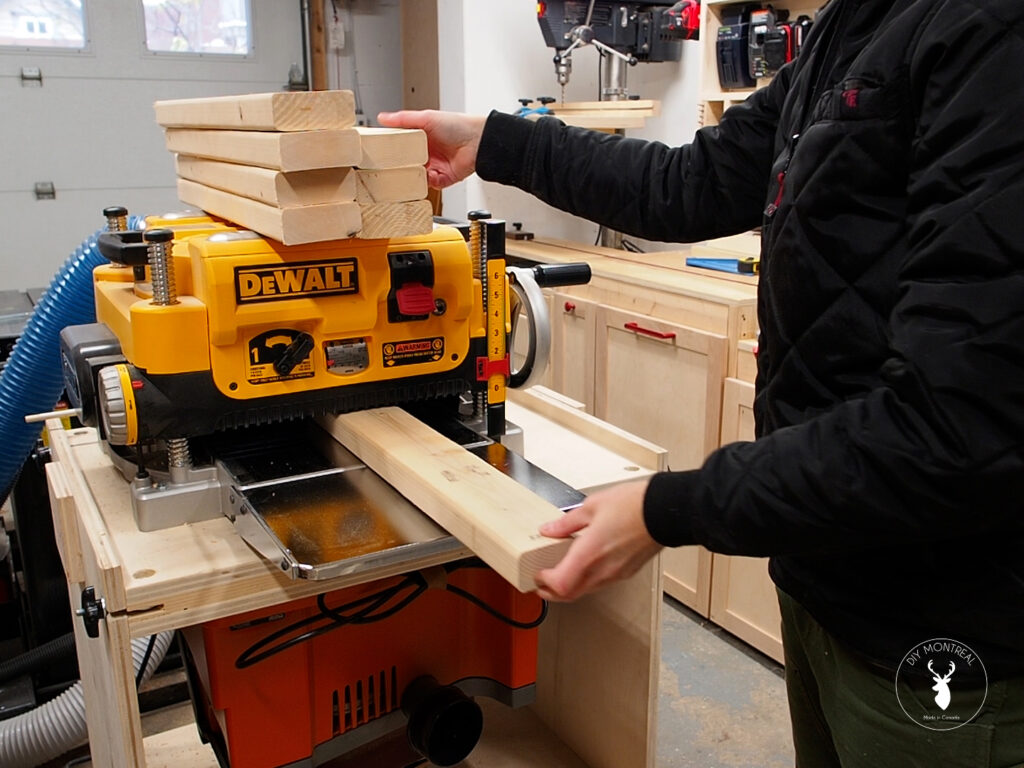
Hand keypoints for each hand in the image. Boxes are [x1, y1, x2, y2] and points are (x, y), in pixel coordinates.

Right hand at [377, 110, 486, 188]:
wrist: (478, 142)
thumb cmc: (457, 126)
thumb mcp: (426, 118)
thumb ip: (403, 120)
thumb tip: (383, 118)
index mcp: (421, 138)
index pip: (401, 146)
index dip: (392, 149)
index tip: (380, 152)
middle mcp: (427, 153)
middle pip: (407, 163)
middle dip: (399, 165)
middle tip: (390, 165)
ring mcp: (434, 166)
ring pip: (416, 175)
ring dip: (412, 174)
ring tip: (408, 170)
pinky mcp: (442, 178)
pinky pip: (429, 184)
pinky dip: (426, 181)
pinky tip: (427, 174)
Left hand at [535, 479, 662, 601]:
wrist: (665, 512)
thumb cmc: (634, 506)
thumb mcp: (592, 506)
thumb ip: (567, 523)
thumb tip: (550, 529)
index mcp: (590, 553)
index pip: (560, 584)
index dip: (544, 583)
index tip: (538, 573)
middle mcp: (602, 569)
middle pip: (570, 594)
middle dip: (552, 592)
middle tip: (542, 583)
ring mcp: (616, 573)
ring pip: (586, 590)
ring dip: (570, 587)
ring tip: (561, 573)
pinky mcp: (627, 572)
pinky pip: (601, 583)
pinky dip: (587, 581)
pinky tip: (585, 567)